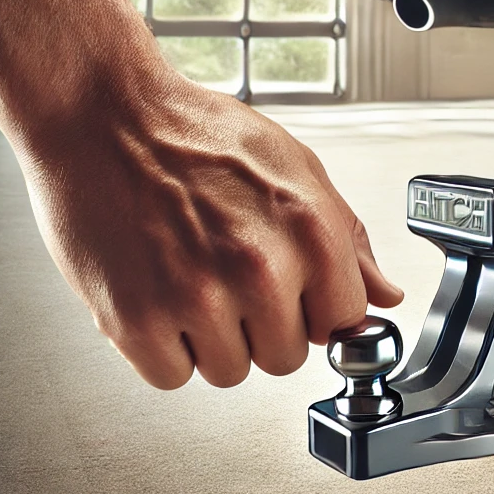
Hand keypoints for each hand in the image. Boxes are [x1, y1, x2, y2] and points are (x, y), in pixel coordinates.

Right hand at [19, 66, 402, 388]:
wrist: (108, 117)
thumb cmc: (200, 134)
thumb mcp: (297, 168)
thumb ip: (349, 238)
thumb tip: (385, 295)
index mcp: (312, 231)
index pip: (344, 321)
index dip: (316, 307)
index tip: (295, 292)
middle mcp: (262, 269)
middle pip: (287, 356)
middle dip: (264, 325)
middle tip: (231, 275)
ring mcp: (199, 298)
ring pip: (230, 372)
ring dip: (213, 338)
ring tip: (192, 277)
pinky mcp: (136, 320)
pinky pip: (172, 376)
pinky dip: (164, 347)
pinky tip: (159, 294)